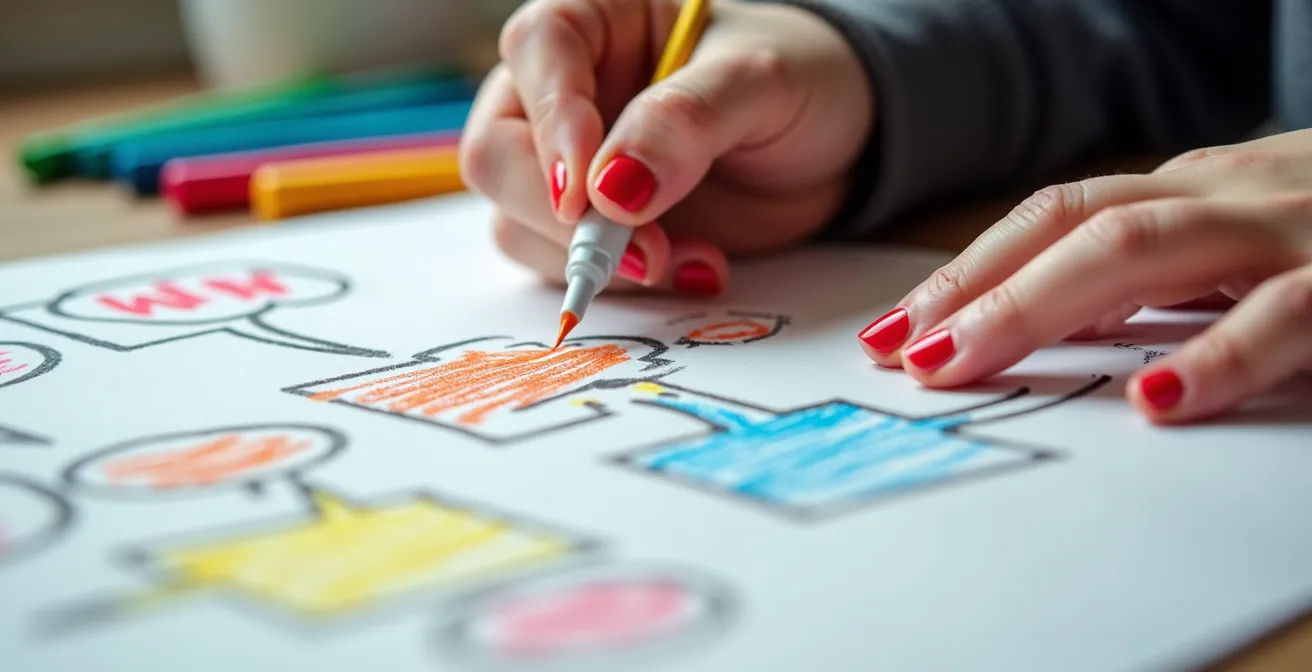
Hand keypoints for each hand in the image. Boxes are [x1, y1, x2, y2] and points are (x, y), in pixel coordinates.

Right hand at [459, 0, 871, 295]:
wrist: (839, 146)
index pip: (538, 49)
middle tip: (642, 252)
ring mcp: (572, 168)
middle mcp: (566, 92)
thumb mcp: (762, 83)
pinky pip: (566, 265)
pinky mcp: (593, 229)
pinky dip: (622, 284)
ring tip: (693, 262)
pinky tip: (696, 269)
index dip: (553, 119)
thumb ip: (687, 121)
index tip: (586, 190)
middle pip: (498, 150)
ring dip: (594, 261)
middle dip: (559, 215)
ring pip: (519, 222)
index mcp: (597, 20)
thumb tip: (611, 188)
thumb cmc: (801, 80)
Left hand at [856, 128, 1311, 423]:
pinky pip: (1290, 316)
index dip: (970, 268)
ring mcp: (1297, 230)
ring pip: (1148, 247)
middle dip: (979, 288)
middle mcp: (1234, 195)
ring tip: (964, 363)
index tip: (895, 329)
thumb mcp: (1243, 244)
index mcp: (1199, 189)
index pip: (1057, 215)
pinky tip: (1161, 399)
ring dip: (1041, 307)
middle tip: (905, 354)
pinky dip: (1222, 355)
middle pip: (1078, 224)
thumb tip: (1041, 320)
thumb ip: (1156, 278)